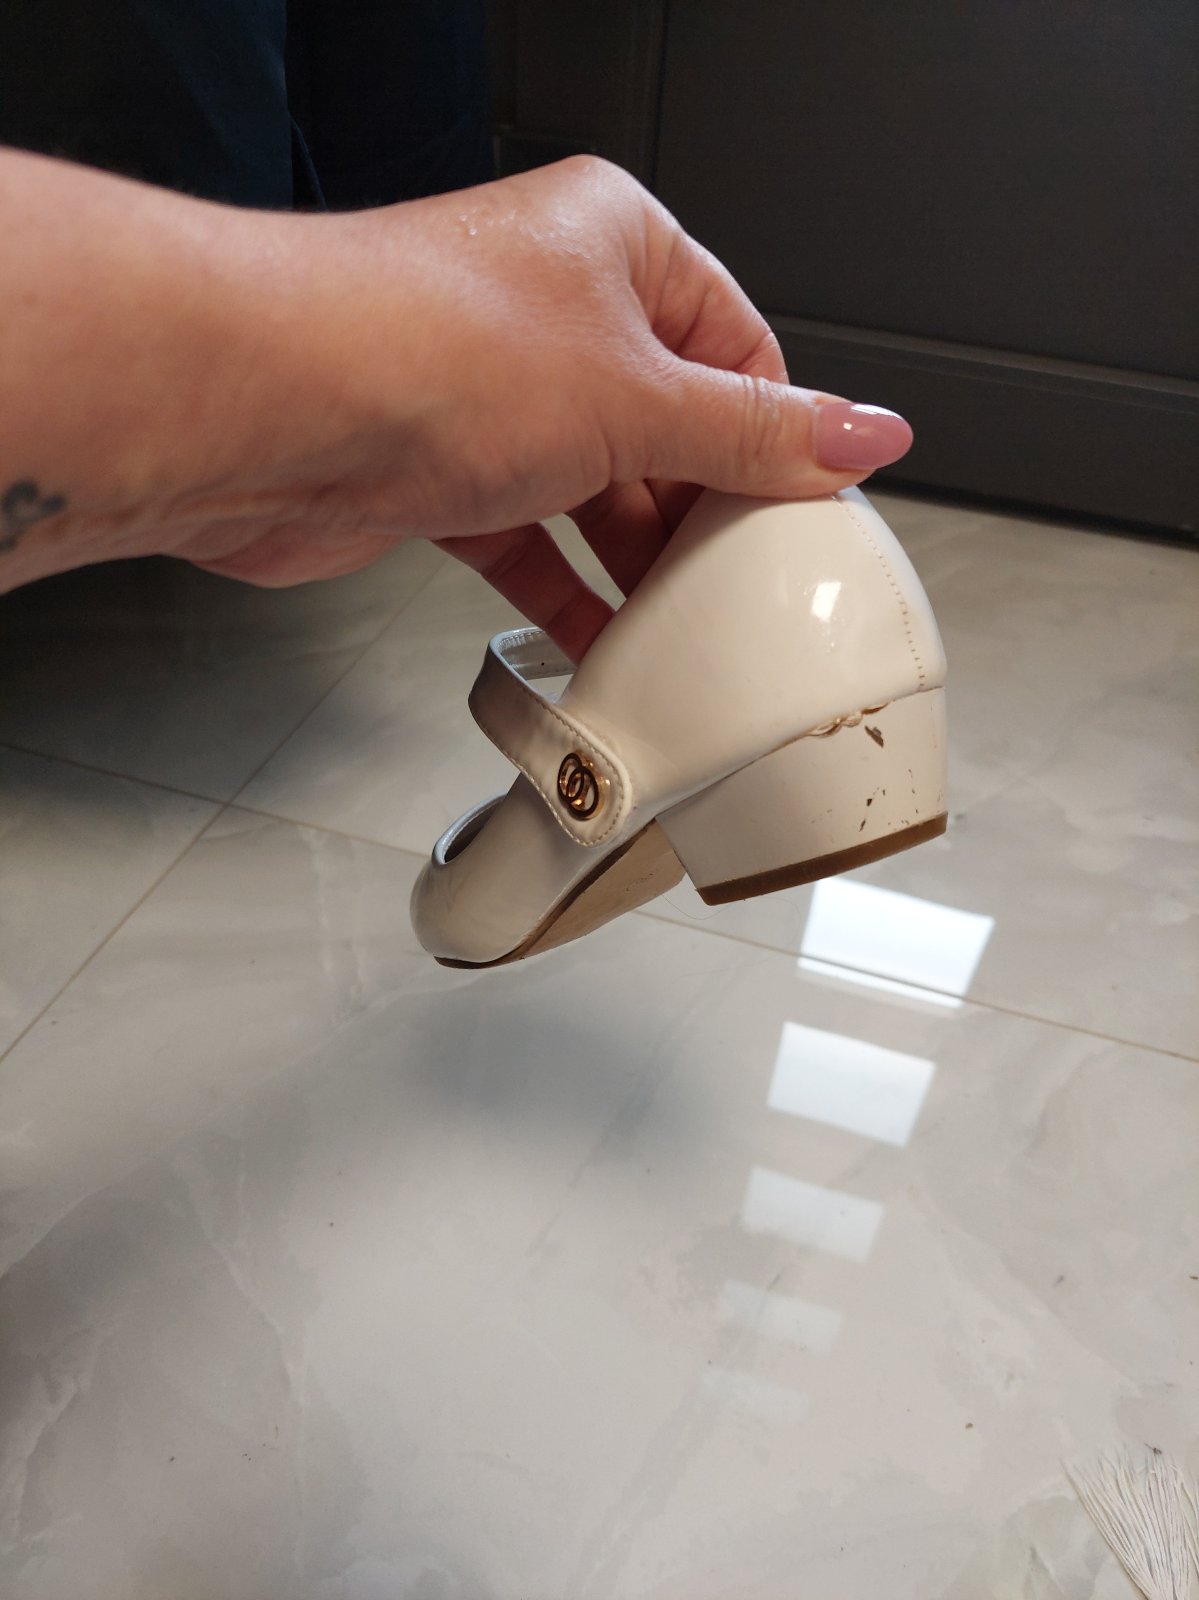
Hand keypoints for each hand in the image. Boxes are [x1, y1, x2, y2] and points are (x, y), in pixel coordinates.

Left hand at [168, 157, 911, 657]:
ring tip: (683, 628)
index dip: (778, 438)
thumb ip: (755, 434)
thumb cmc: (418, 347)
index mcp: (615, 245)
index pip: (736, 349)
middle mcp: (550, 310)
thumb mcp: (635, 396)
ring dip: (635, 562)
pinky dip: (566, 589)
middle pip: (668, 426)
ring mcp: (492, 393)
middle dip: (703, 511)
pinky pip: (529, 537)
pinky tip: (601, 639)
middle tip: (747, 587)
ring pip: (597, 487)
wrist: (261, 408)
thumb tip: (864, 434)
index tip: (810, 516)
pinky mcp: (441, 469)